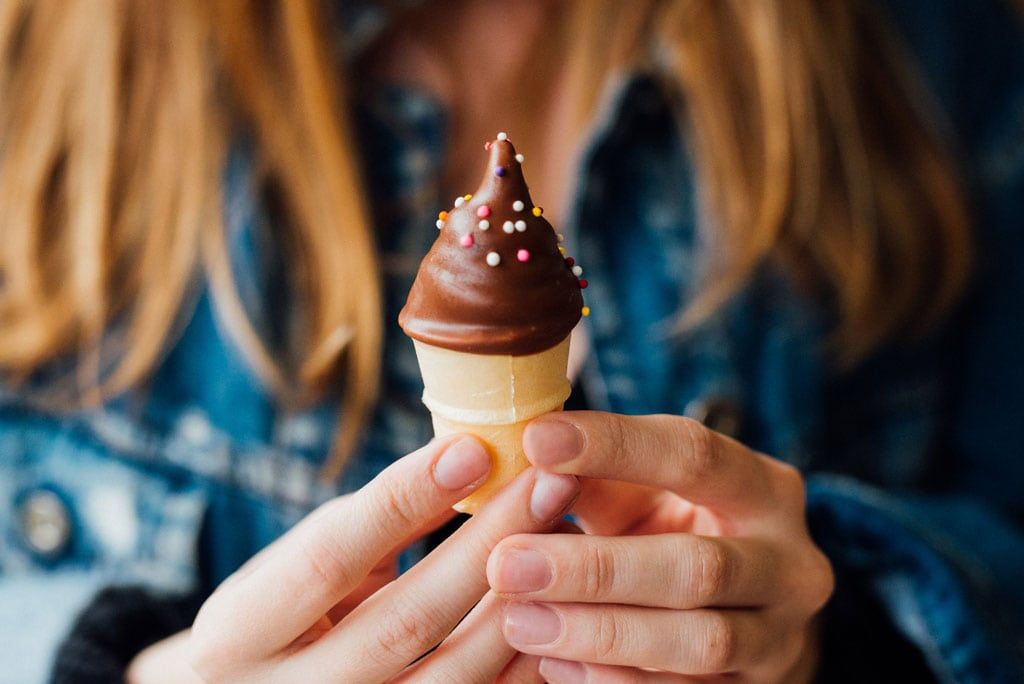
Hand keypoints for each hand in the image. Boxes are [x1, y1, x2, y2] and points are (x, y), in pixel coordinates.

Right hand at [186, 434, 579, 682]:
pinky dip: (525, 660)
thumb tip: (465, 459)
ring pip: (453, 677)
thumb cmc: (276, 621)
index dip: (401, 500)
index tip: (472, 447)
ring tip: (565, 533)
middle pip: (406, 620)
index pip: (327, 558)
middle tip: (549, 481)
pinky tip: (559, 602)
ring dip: (520, 600)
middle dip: (486, 544)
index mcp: (238, 634)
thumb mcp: (296, 569)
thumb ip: (371, 527)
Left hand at [486, 412, 833, 682]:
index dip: (614, 446)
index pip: (695, 456)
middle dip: (596, 567)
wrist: (744, 615)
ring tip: (520, 621)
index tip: (535, 441)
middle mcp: (790, 564)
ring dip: (602, 633)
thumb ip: (595, 480)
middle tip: (508, 562)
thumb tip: (524, 461)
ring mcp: (782, 639)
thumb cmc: (676, 533)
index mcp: (764, 490)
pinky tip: (554, 665)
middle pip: (698, 567)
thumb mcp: (645, 495)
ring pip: (699, 642)